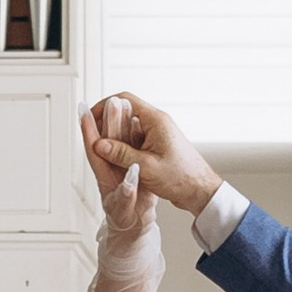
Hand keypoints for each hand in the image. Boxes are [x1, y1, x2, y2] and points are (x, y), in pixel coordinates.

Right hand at [85, 95, 221, 218]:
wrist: (200, 191)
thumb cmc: (182, 178)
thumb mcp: (146, 167)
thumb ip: (121, 154)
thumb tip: (99, 145)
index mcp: (156, 121)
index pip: (124, 100)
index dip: (104, 106)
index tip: (90, 118)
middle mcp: (157, 124)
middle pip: (125, 112)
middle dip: (107, 123)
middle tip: (93, 136)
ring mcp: (157, 135)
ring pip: (129, 128)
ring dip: (115, 136)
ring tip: (102, 149)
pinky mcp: (157, 146)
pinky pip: (135, 140)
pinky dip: (124, 146)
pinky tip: (116, 159)